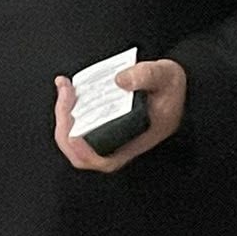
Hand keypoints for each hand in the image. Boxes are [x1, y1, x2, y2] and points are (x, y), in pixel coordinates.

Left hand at [52, 58, 186, 172]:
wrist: (174, 86)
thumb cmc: (170, 88)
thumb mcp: (166, 76)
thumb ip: (147, 76)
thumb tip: (120, 81)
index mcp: (136, 141)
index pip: (104, 160)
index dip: (84, 151)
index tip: (73, 131)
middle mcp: (119, 143)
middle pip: (81, 154)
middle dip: (65, 126)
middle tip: (66, 93)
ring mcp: (108, 135)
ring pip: (74, 140)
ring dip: (62, 116)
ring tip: (65, 87)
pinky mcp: (100, 124)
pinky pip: (76, 126)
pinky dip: (66, 109)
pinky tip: (67, 87)